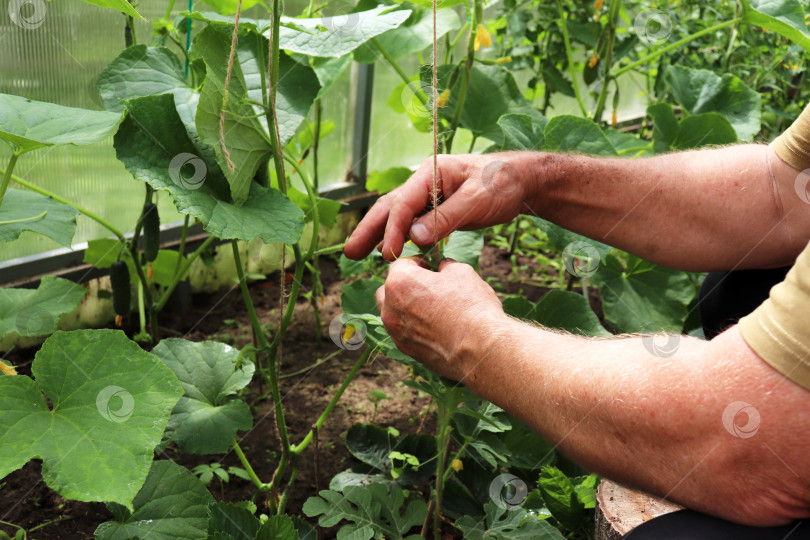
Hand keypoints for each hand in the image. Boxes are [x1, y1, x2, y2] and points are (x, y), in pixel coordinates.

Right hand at [344, 153, 534, 260]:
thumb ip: (447, 218)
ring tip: (357, 254)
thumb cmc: (503, 183)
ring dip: (378, 235)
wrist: (522, 180)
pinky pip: (412, 224)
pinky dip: (398, 238)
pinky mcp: (436, 209)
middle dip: (369, 230)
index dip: (392, 230)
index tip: (387, 255)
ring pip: (398, 217)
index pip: (403, 203)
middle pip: (390, 207)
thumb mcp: (478, 199)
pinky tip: (388, 251)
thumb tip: (415, 239)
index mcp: (431, 172)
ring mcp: (429, 196)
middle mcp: (424, 182)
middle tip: (349, 253)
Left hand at [375, 258, 504, 380]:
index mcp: (399, 282)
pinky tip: (436, 328)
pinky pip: (403, 331)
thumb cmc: (470, 306)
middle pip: (389, 289)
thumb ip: (445, 266)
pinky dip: (414, 327)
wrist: (479, 349)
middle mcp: (390, 307)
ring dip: (406, 307)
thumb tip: (442, 268)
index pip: (401, 264)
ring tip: (432, 309)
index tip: (433, 269)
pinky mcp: (405, 349)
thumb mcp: (462, 273)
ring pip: (393, 312)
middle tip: (429, 288)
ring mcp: (395, 331)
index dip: (420, 263)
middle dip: (405, 285)